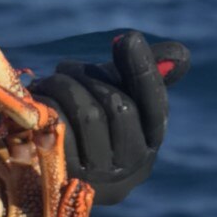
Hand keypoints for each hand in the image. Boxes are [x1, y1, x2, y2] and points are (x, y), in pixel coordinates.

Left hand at [29, 31, 189, 204]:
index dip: (142, 69)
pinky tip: (37, 99)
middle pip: (118, 107)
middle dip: (89, 77)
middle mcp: (129, 165)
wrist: (39, 173)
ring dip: (65, 87)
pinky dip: (48, 107)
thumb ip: (141, 76)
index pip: (154, 104)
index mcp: (148, 142)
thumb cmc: (84, 128)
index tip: (127, 38)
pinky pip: (59, 132)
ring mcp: (97, 177)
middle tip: (65, 67)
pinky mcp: (62, 178)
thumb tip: (179, 55)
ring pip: (89, 116)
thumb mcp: (113, 98)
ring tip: (49, 80)